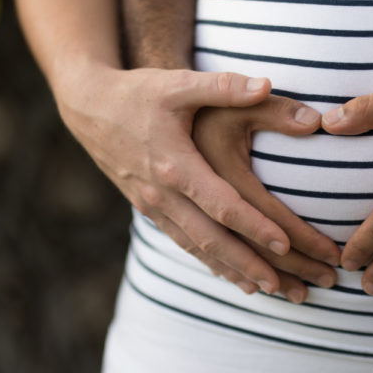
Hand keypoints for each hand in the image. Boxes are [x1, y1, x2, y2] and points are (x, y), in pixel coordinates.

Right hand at [56, 65, 306, 294]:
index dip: (254, 227)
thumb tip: (267, 85)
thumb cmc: (138, 93)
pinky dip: (207, 261)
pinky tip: (227, 274)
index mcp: (175, 165)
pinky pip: (181, 241)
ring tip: (263, 289)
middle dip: (248, 264)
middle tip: (282, 285)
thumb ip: (224, 86)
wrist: (88, 107)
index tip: (285, 245)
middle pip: (211, 239)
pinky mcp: (147, 209)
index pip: (222, 206)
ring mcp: (153, 205)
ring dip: (230, 270)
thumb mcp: (178, 84)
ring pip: (196, 248)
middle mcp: (163, 193)